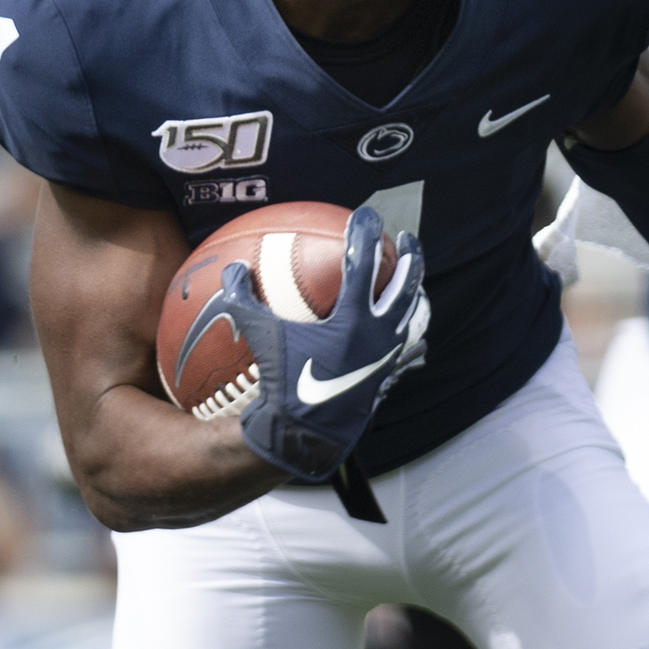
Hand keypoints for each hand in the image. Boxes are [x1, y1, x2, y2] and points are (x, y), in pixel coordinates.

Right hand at [200, 204, 431, 482]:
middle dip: (410, 257)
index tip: (367, 215)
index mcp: (353, 317)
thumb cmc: (283, 383)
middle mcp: (380, 333)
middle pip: (406, 284)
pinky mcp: (388, 377)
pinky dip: (411, 339)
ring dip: (416, 295)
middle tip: (406, 239)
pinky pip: (408, 352)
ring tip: (414, 284)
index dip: (367, 232)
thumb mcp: (261, 338)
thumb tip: (232, 270)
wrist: (306, 433)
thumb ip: (245, 300)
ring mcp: (388, 356)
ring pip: (415, 316)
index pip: (365, 261)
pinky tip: (409, 338)